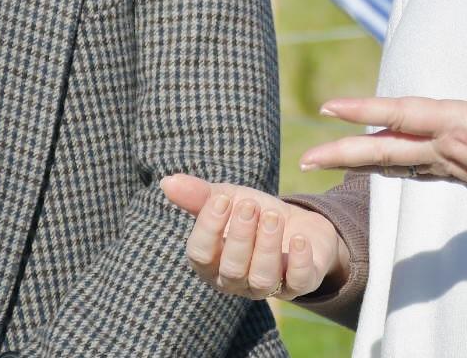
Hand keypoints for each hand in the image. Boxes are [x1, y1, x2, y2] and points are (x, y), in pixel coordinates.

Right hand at [160, 175, 348, 301]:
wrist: (298, 223)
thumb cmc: (253, 215)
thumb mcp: (228, 199)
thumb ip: (198, 195)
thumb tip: (166, 181)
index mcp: (212, 262)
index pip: (200, 255)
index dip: (209, 228)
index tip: (223, 198)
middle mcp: (236, 281)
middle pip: (231, 268)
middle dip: (240, 235)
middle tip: (250, 205)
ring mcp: (267, 286)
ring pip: (262, 277)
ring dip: (267, 246)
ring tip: (272, 216)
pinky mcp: (300, 284)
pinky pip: (298, 282)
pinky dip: (299, 262)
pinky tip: (300, 239)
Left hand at [300, 35, 466, 231]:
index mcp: (465, 130)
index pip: (405, 117)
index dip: (367, 110)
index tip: (331, 109)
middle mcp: (451, 152)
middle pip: (387, 151)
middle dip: (344, 153)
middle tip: (306, 157)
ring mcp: (454, 168)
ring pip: (396, 164)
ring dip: (359, 161)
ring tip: (326, 160)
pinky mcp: (462, 176)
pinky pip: (414, 171)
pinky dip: (389, 167)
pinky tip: (377, 164)